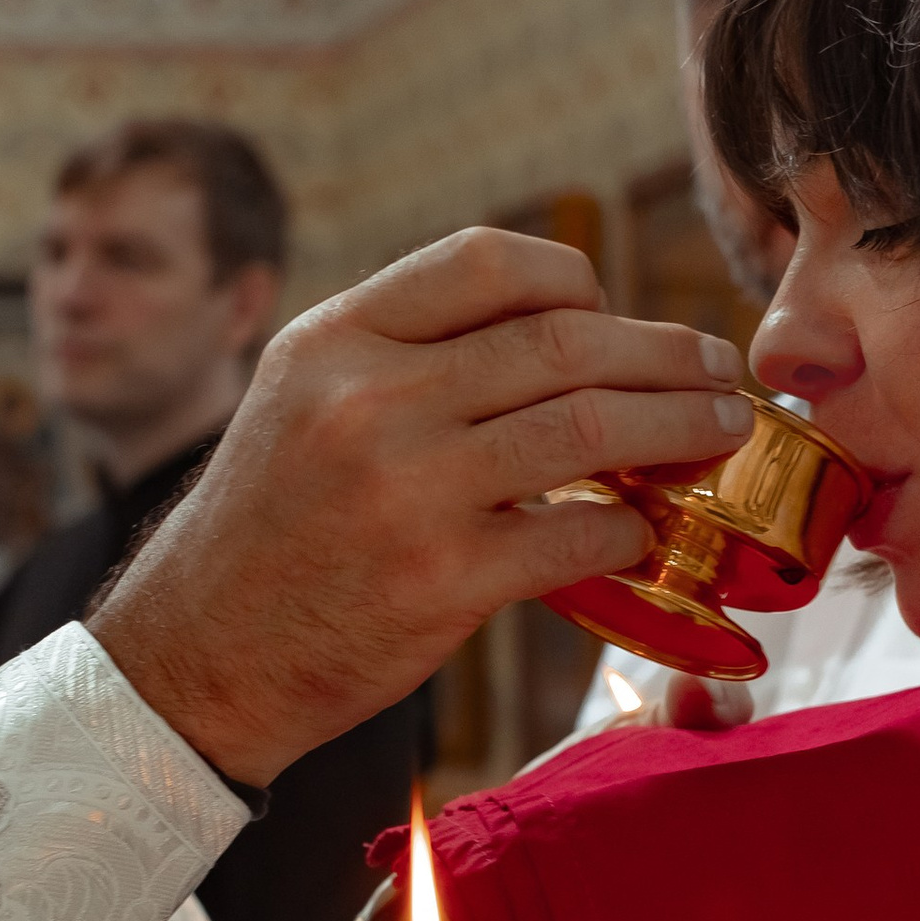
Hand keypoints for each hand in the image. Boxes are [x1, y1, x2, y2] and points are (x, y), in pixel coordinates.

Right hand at [90, 230, 751, 783]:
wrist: (200, 657)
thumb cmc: (270, 532)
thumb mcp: (302, 403)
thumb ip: (406, 360)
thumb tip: (557, 338)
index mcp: (336, 339)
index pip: (488, 263)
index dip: (578, 281)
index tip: (616, 313)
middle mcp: (370, 398)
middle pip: (564, 341)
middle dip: (665, 353)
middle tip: (718, 368)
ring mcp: (408, 488)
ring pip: (589, 428)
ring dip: (679, 427)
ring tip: (719, 431)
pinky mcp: (443, 579)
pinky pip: (578, 534)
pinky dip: (631, 531)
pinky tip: (646, 534)